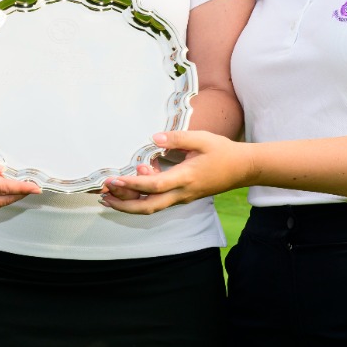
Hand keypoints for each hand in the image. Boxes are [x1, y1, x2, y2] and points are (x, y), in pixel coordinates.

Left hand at [97, 130, 251, 213]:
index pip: (154, 186)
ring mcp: (182, 197)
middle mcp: (181, 193)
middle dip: (123, 204)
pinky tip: (134, 181)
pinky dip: (142, 196)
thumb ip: (178, 138)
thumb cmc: (223, 152)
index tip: (114, 180)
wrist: (243, 169)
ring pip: (152, 207)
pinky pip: (158, 201)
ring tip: (109, 194)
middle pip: (148, 207)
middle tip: (103, 196)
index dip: (132, 184)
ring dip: (129, 202)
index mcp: (185, 178)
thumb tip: (155, 138)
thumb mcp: (202, 139)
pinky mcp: (182, 196)